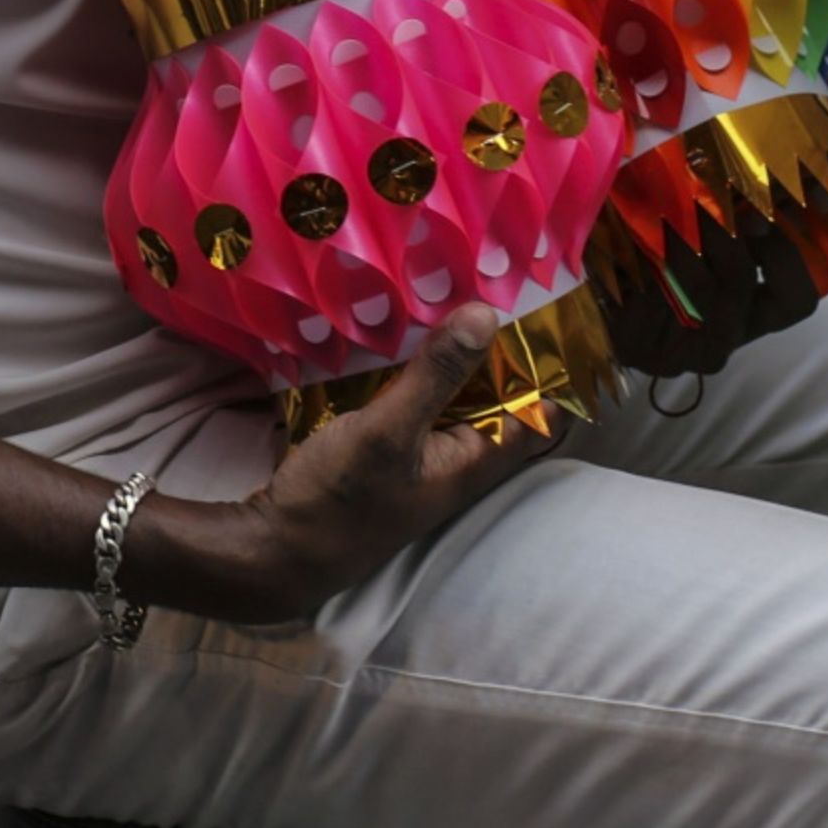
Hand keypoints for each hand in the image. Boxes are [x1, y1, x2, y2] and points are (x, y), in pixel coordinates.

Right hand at [147, 312, 528, 624]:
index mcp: (477, 459)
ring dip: (453, 349)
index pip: (543, 410)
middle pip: (499, 392)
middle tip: (493, 277)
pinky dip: (414, 364)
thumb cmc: (338, 501)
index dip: (553, 363)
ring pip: (456, 390)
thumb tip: (488, 313)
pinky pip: (416, 394)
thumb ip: (436, 376)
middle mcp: (459, 455)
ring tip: (451, 285)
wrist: (274, 549)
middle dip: (499, 343)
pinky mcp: (388, 442)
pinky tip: (398, 326)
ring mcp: (423, 449)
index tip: (548, 305)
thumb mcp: (387, 432)